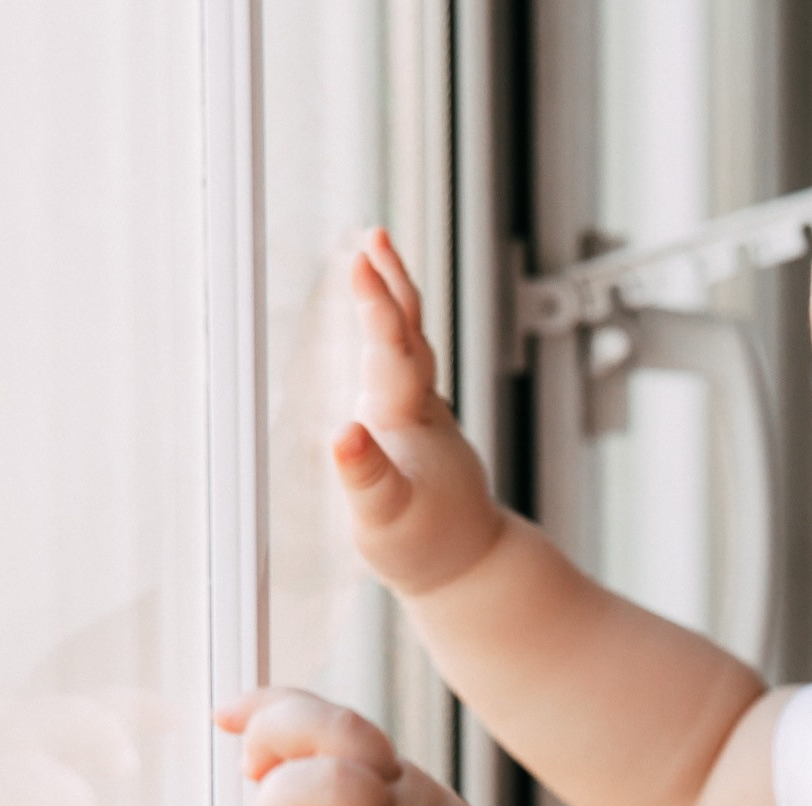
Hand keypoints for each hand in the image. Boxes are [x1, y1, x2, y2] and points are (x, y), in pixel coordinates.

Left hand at [217, 688, 506, 805]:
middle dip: (272, 747)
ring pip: (328, 786)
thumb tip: (254, 783)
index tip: (227, 717)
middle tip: (261, 792)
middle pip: (332, 729)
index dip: (270, 705)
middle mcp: (398, 796)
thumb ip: (334, 796)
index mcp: (393, 775)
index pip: (331, 714)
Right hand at [332, 230, 506, 596]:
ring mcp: (423, 414)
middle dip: (389, 281)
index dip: (376, 303)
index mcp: (408, 421)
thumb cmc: (423, 548)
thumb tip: (342, 433)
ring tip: (372, 255)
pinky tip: (379, 321)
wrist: (469, 566)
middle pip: (408, 332)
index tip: (360, 259)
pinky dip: (391, 329)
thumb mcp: (383, 521)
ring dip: (393, 298)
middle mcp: (421, 408)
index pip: (392, 349)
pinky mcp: (418, 426)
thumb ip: (364, 479)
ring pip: (410, 343)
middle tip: (371, 234)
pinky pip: (404, 362)